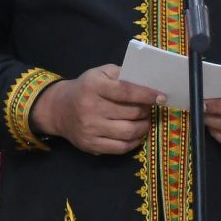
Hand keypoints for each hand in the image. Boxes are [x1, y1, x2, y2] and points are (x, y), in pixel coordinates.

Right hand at [32, 64, 158, 154]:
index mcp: (94, 87)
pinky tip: (136, 134)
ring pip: (128, 132)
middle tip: (149, 108)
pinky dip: (134, 142)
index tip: (161, 97)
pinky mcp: (91, 144)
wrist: (59, 109)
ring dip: (143, 127)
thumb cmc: (86, 88)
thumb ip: (122, 74)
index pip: (126, 91)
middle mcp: (90, 108)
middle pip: (131, 113)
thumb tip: (148, 82)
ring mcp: (90, 129)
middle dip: (146, 111)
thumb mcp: (100, 73)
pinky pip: (120, 148)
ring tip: (145, 121)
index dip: (147, 95)